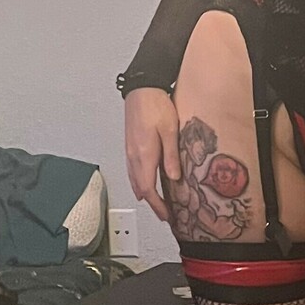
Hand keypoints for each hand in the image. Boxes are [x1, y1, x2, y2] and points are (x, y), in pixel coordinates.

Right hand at [124, 87, 181, 223]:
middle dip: (152, 204)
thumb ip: (171, 157)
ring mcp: (130, 151)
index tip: (166, 215)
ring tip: (156, 204)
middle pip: (140, 189)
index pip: (148, 190)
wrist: (141, 89)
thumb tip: (174, 178)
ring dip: (145, 194)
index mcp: (144, 155)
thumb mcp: (170, 131)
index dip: (157, 206)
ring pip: (134, 181)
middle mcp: (134, 156)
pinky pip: (132, 171)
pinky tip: (145, 183)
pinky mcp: (130, 146)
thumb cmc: (155, 105)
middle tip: (164, 214)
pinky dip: (139, 183)